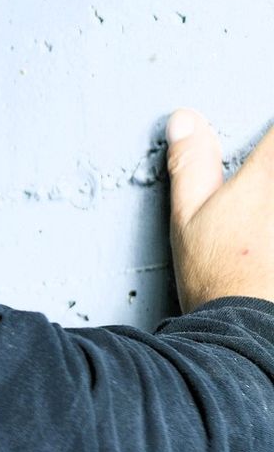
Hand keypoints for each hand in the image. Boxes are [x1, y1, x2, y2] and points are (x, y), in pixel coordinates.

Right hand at [165, 108, 273, 311]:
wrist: (246, 332)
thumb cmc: (217, 276)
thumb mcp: (188, 216)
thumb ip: (191, 164)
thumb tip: (186, 120)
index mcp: (267, 179)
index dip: (272, 134)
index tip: (265, 140)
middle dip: (271, 169)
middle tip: (253, 203)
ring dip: (269, 207)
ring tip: (260, 230)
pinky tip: (268, 244)